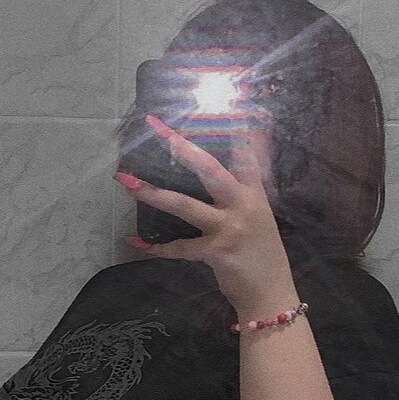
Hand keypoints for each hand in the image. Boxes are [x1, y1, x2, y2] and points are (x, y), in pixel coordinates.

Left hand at [117, 113, 295, 310]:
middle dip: (182, 147)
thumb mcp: (261, 217)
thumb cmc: (263, 255)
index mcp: (255, 194)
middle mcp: (243, 206)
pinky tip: (134, 242)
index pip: (246, 152)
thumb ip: (248, 189)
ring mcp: (228, 229)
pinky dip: (155, 247)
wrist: (271, 295)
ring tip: (127, 182)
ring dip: (153, 193)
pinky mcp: (215, 253)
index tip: (217, 104)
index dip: (233, 127)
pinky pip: (178, 247)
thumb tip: (248, 154)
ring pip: (185, 205)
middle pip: (210, 169)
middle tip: (157, 129)